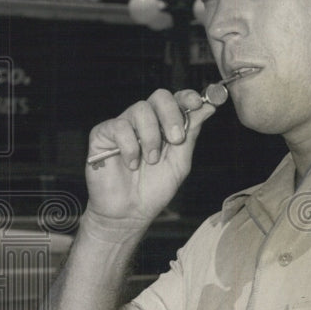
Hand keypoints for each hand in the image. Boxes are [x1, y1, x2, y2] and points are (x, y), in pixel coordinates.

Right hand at [84, 88, 214, 227]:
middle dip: (171, 115)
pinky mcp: (102, 134)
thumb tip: (208, 107)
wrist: (130, 212)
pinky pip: (119, 126)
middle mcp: (144, 121)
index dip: (187, 97)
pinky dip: (130, 146)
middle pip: (159, 97)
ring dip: (151, 137)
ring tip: (151, 160)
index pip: (176, 100)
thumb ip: (191, 134)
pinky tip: (131, 164)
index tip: (197, 104)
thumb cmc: (154, 189)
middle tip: (176, 139)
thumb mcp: (180, 162)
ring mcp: (123, 125)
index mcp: (164, 125)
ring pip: (140, 110)